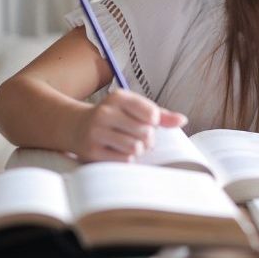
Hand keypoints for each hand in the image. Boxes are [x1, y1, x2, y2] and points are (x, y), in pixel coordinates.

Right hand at [72, 89, 186, 161]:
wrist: (75, 126)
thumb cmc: (114, 117)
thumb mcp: (134, 109)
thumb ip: (160, 115)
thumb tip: (183, 120)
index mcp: (118, 97)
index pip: (151, 113)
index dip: (155, 122)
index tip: (148, 122)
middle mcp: (105, 112)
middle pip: (145, 132)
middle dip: (148, 139)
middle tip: (141, 138)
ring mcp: (96, 132)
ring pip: (135, 147)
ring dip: (137, 150)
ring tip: (130, 144)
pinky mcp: (91, 151)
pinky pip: (123, 160)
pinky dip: (126, 158)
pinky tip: (118, 151)